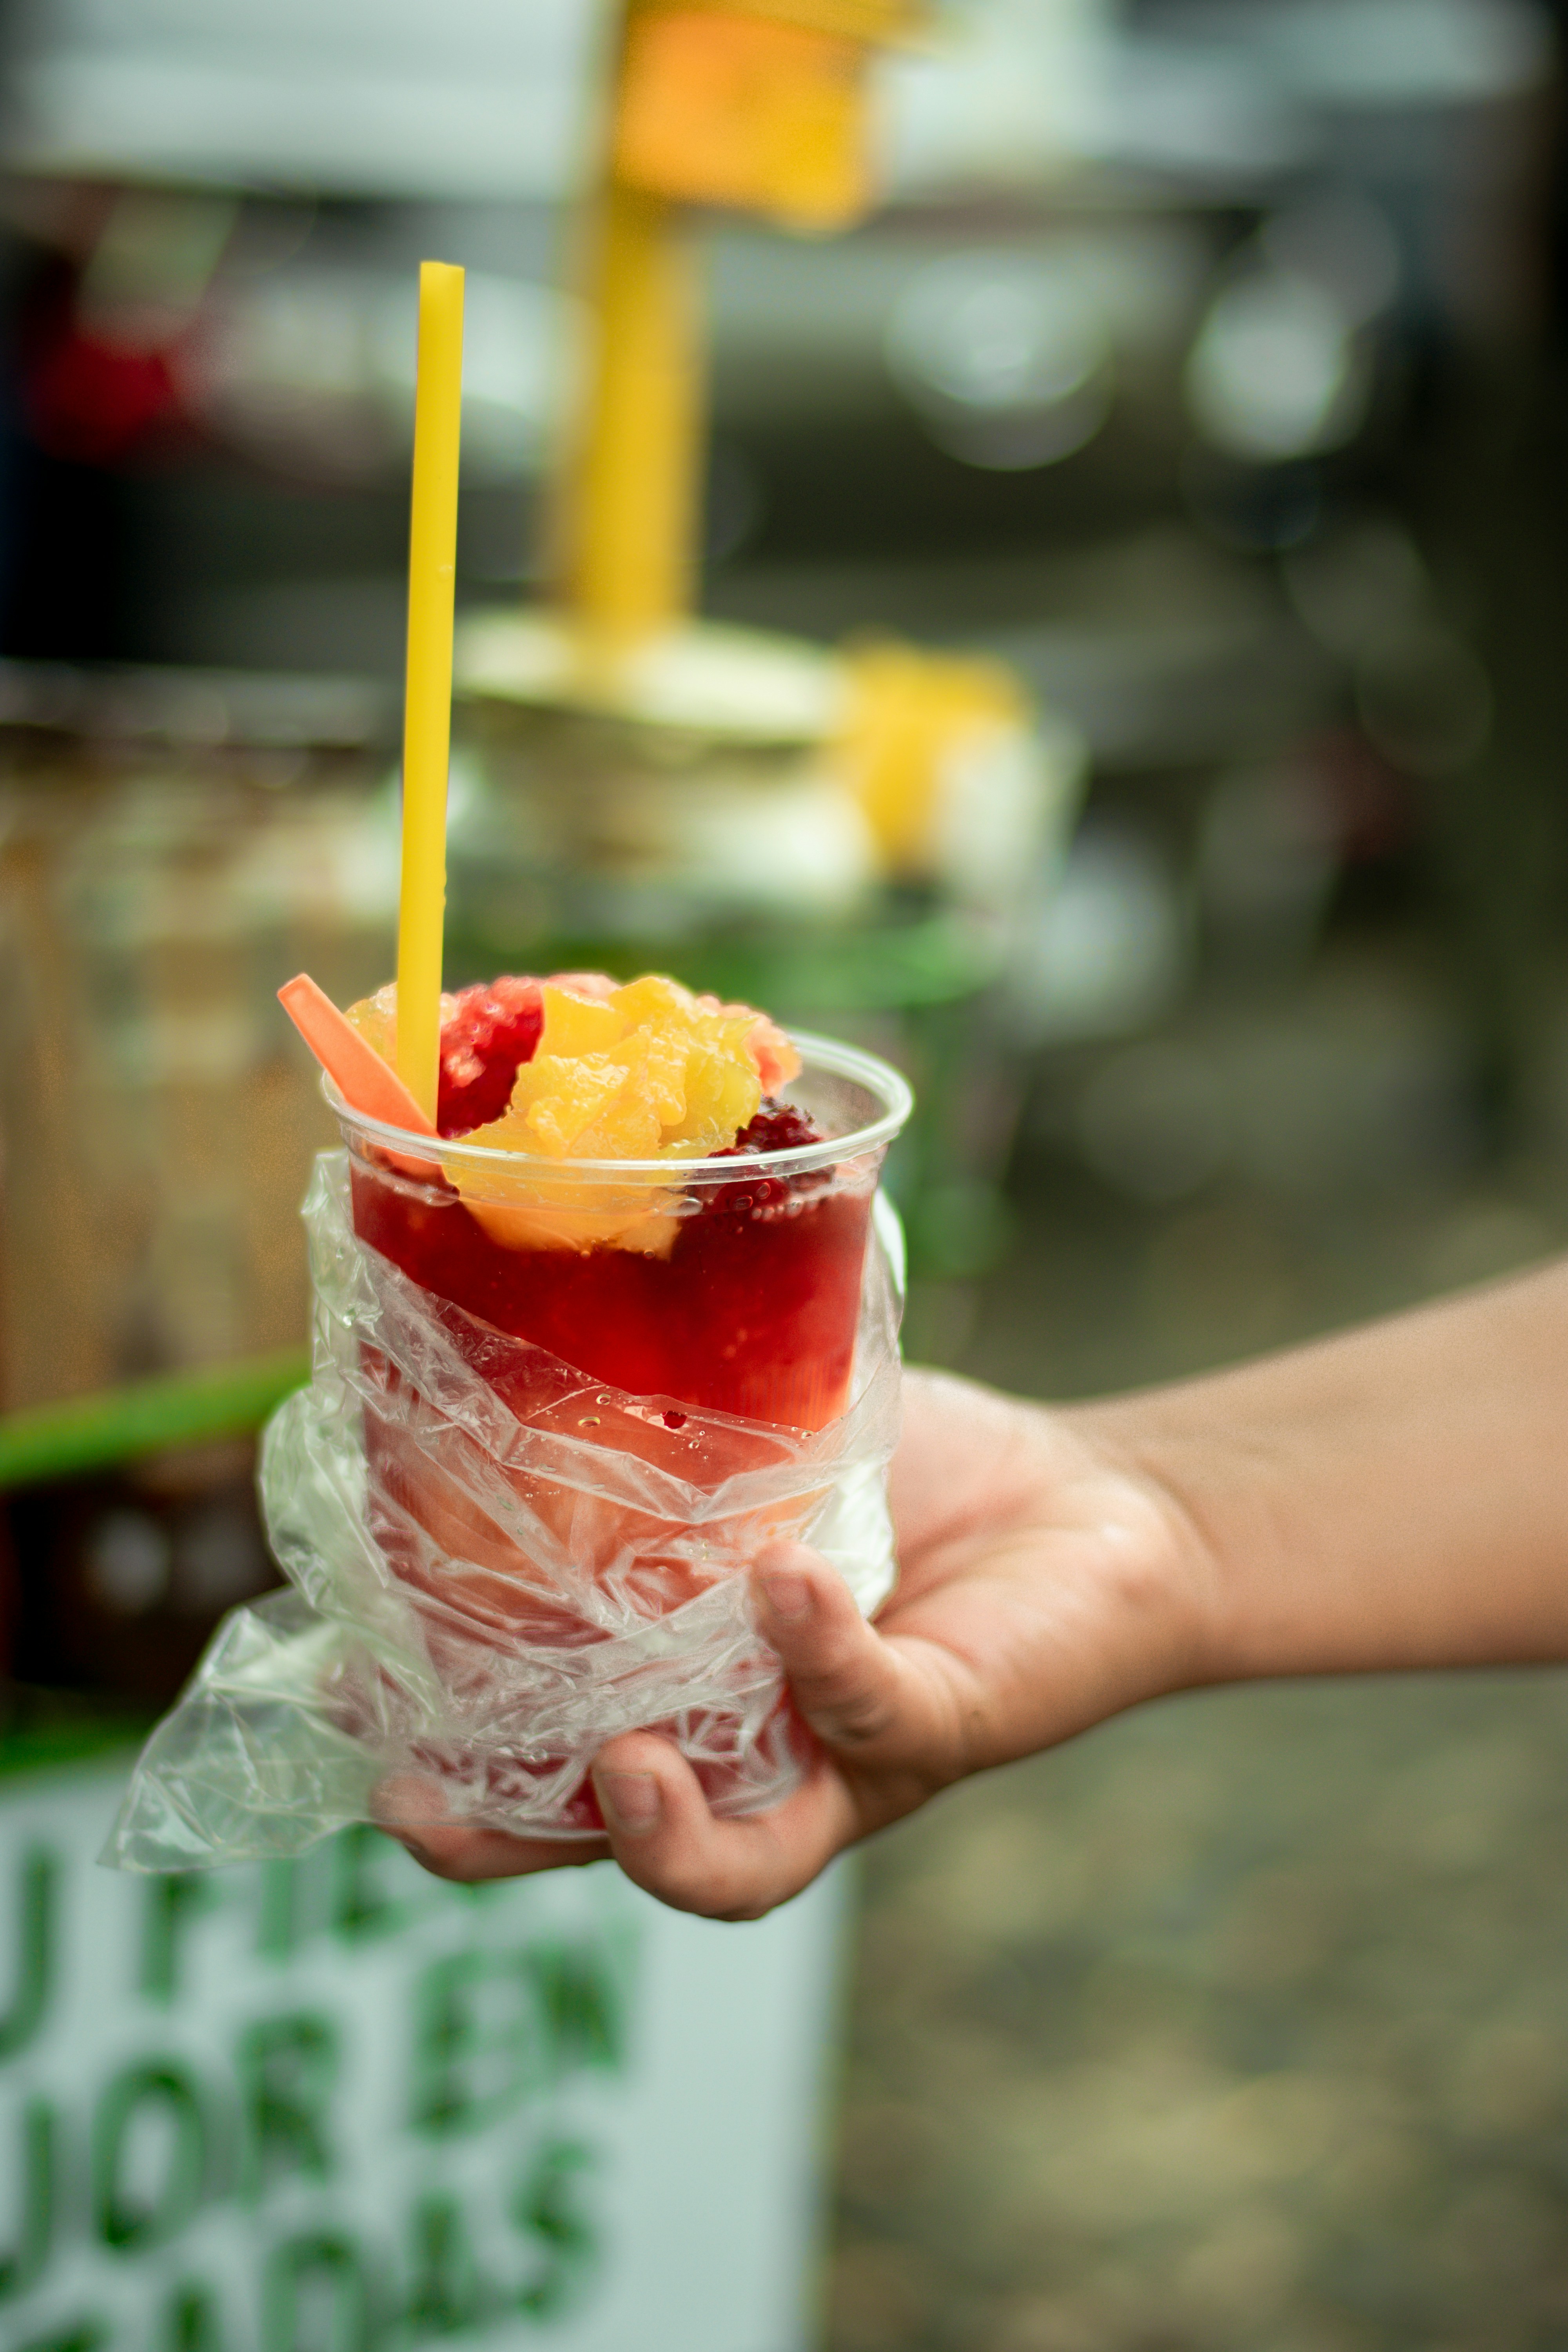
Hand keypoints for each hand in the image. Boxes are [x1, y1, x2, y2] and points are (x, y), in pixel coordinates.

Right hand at [381, 1367, 1216, 1916]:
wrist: (1093, 1505)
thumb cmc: (921, 1482)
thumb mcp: (777, 1449)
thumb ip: (678, 1426)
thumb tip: (533, 1321)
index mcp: (689, 1699)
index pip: (543, 1756)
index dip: (450, 1752)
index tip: (353, 1699)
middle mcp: (753, 1760)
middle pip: (607, 1847)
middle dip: (505, 1842)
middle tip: (420, 1803)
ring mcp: (844, 1761)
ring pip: (739, 1860)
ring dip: (657, 1829)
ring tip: (616, 1763)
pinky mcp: (941, 1727)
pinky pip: (865, 1708)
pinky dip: (816, 1648)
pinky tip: (782, 1580)